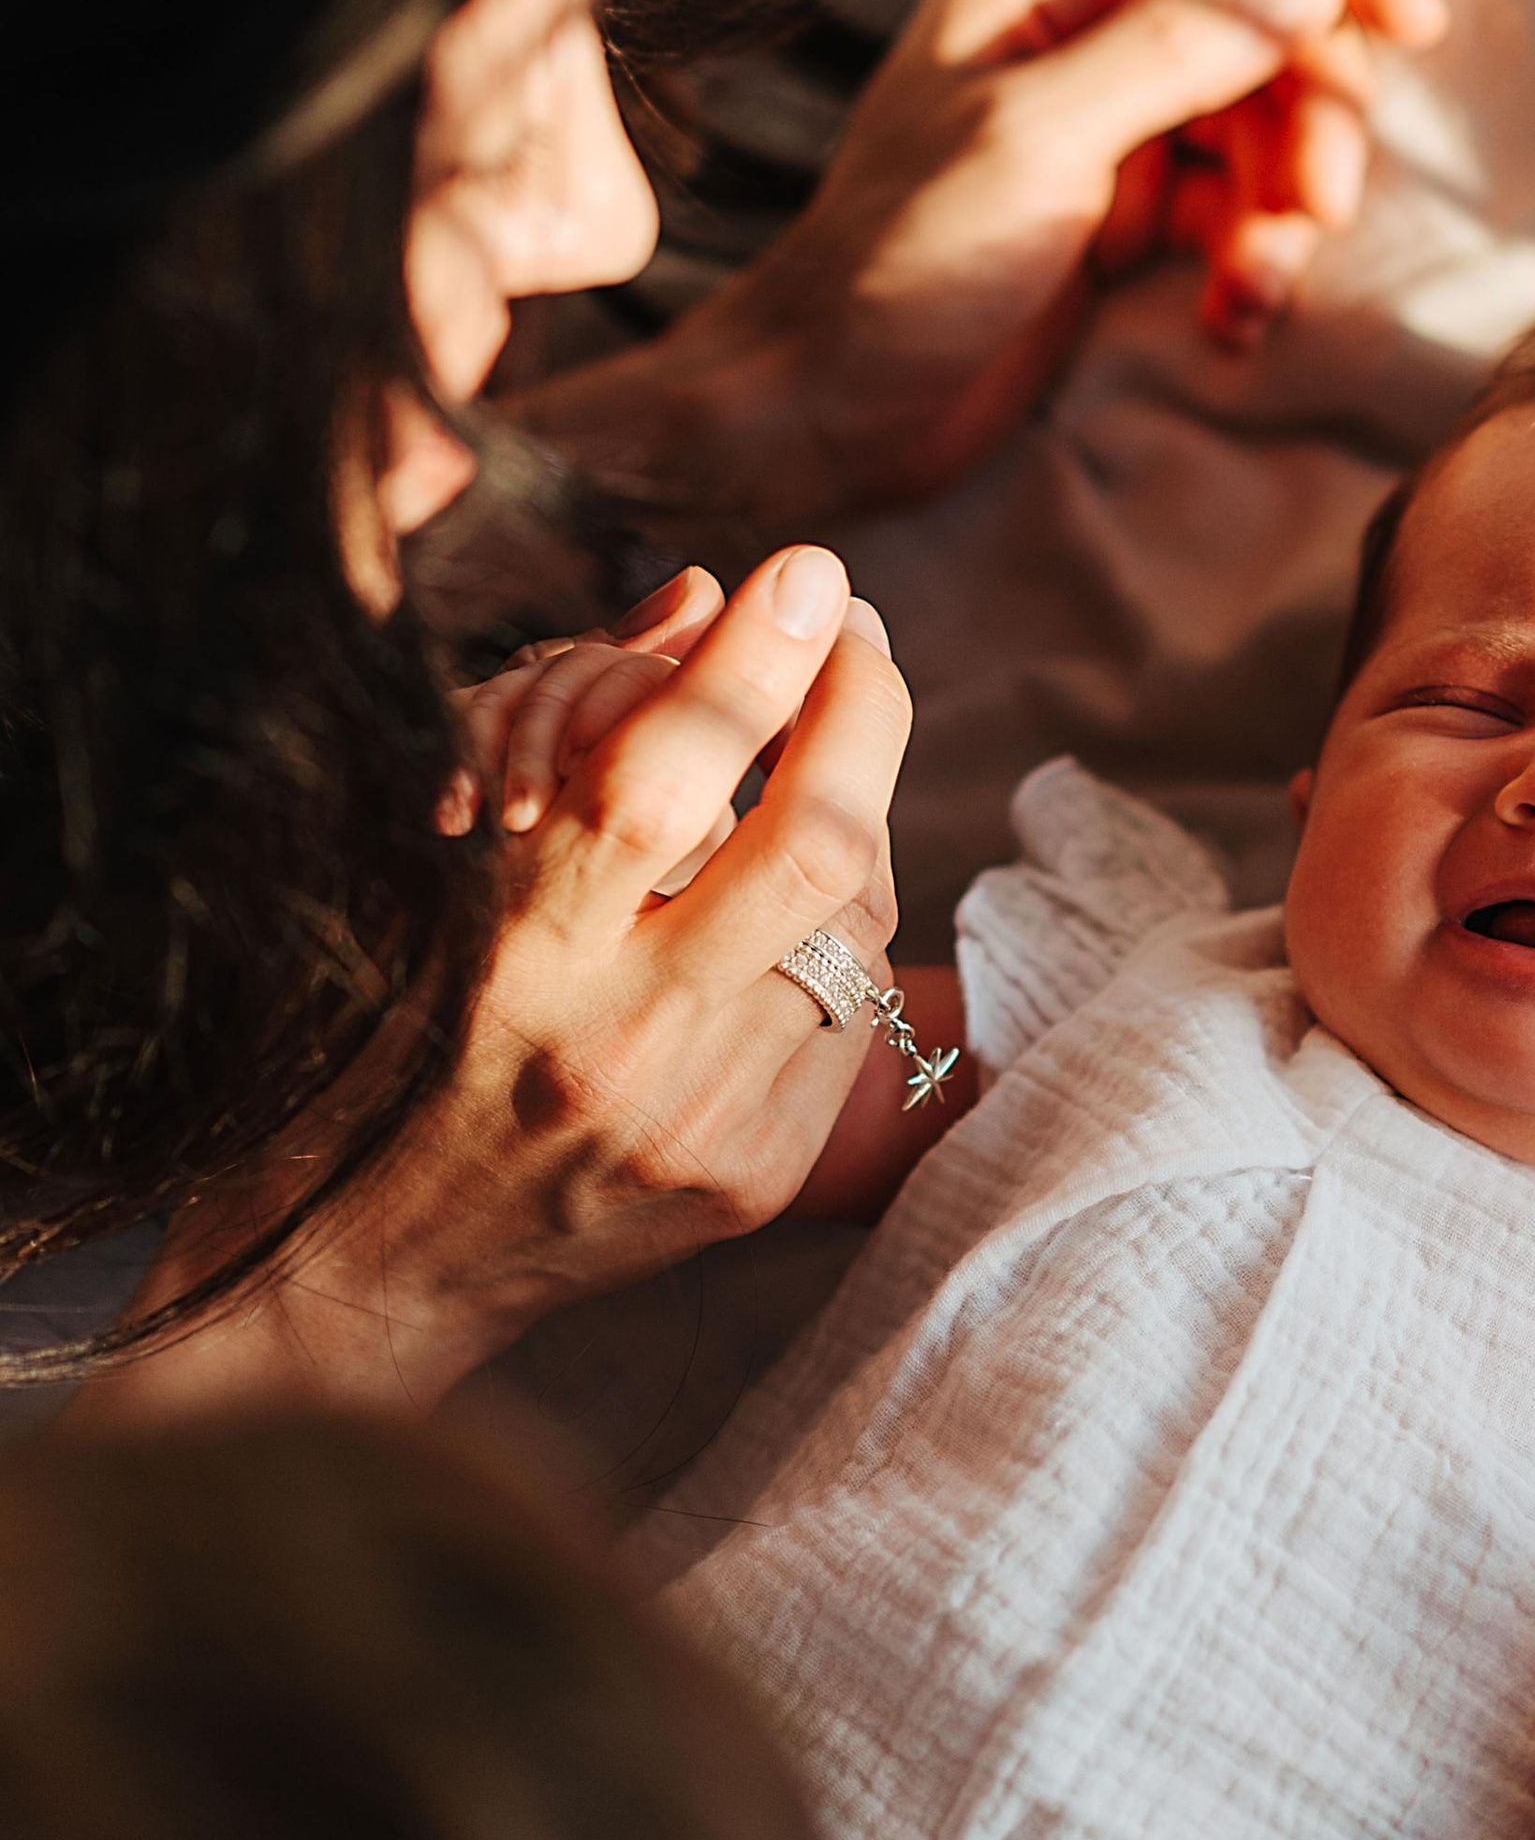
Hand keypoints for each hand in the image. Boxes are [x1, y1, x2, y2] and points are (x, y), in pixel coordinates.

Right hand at [76, 547, 913, 1422]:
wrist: (365, 1270)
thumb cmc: (379, 1033)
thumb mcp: (428, 866)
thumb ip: (567, 729)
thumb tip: (706, 598)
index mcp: (509, 954)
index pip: (660, 776)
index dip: (752, 658)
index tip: (807, 569)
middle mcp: (618, 1041)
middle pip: (813, 842)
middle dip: (865, 705)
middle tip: (856, 631)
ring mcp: (705, 1119)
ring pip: (859, 918)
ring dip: (857, 809)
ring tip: (819, 756)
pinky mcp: (758, 1172)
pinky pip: (851, 1008)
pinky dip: (838, 925)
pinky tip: (794, 894)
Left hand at [518, 0, 1446, 532]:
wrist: (836, 406)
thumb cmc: (906, 260)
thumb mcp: (1043, 140)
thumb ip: (1182, 47)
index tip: (1412, 24)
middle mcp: (1084, 14)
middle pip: (1270, 12)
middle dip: (1314, 108)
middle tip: (1320, 204)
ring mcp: (1111, 110)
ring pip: (1268, 111)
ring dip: (1290, 198)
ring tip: (1260, 284)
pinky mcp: (1129, 201)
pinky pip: (1239, 197)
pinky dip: (1255, 254)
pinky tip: (1232, 318)